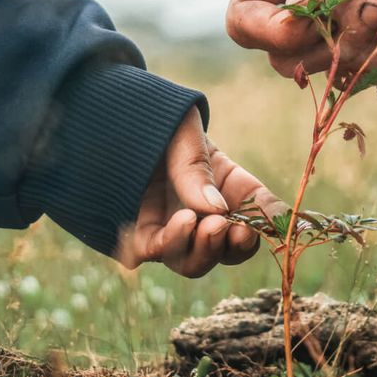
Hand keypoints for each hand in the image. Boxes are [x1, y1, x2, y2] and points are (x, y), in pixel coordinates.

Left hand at [117, 106, 282, 276]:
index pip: (258, 216)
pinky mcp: (140, 231)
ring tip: (189, 221)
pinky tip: (161, 227)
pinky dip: (158, 247)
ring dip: (196, 250)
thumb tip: (215, 207)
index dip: (262, 229)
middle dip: (223, 245)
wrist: (114, 114)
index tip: (251, 228)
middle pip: (226, 251)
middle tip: (218, 225)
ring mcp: (174, 225)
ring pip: (192, 261)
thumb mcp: (184, 133)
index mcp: (232, 186)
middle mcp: (207, 213)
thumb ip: (197, 168)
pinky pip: (150, 252)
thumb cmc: (159, 118)